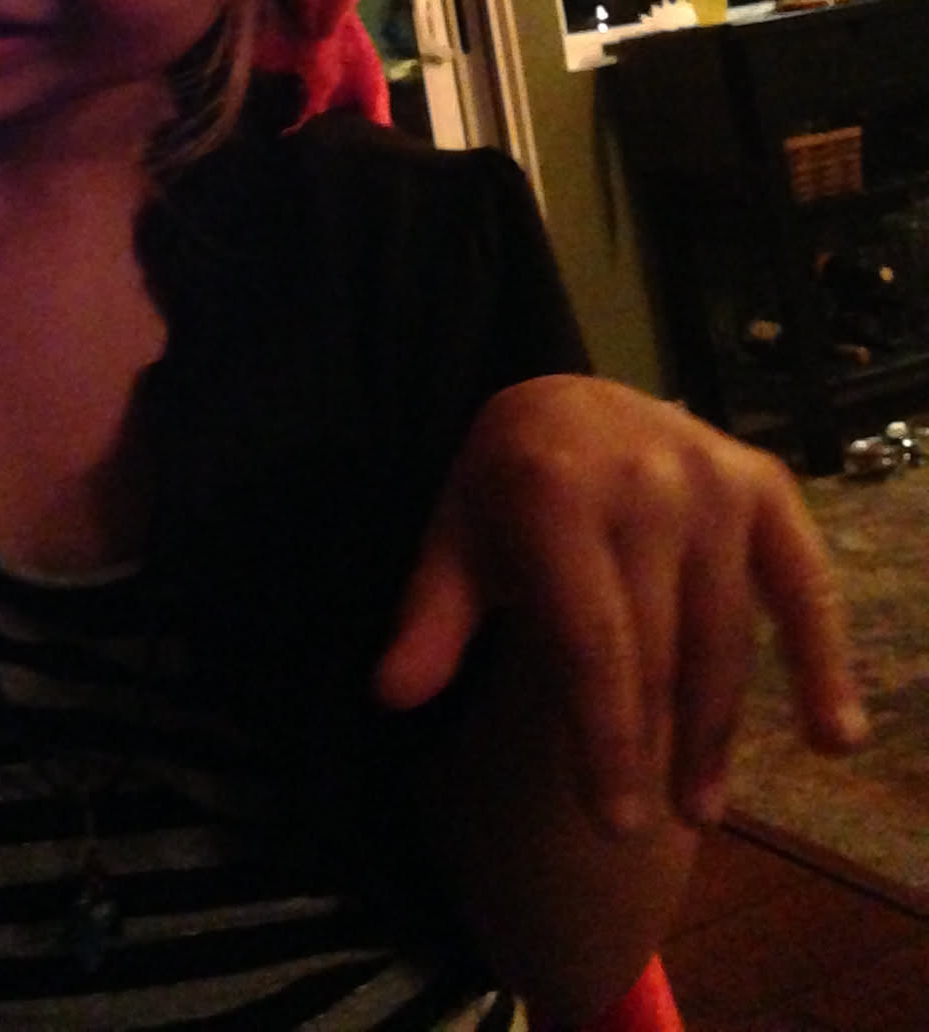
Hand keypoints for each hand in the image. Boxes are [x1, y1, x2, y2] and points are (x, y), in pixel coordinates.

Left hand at [376, 374, 865, 834]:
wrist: (565, 398)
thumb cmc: (504, 488)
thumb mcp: (453, 540)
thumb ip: (430, 617)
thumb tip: (392, 693)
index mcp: (556, 493)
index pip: (592, 644)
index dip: (606, 740)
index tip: (611, 821)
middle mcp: (644, 480)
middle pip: (660, 649)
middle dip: (656, 748)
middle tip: (649, 828)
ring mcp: (710, 477)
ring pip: (724, 632)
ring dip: (719, 730)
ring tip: (701, 803)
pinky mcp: (762, 482)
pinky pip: (804, 581)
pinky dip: (823, 657)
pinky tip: (834, 734)